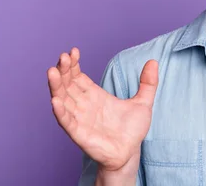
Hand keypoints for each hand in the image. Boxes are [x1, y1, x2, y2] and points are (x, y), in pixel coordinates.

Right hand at [47, 47, 158, 171]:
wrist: (130, 153)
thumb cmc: (132, 130)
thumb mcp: (144, 102)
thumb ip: (148, 83)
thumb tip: (153, 61)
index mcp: (95, 95)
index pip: (78, 76)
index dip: (74, 64)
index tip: (73, 51)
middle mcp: (84, 104)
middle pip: (67, 84)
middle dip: (63, 70)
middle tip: (63, 57)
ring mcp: (80, 118)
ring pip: (62, 99)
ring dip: (56, 86)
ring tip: (52, 72)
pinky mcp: (79, 133)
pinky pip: (66, 121)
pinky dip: (60, 111)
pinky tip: (55, 100)